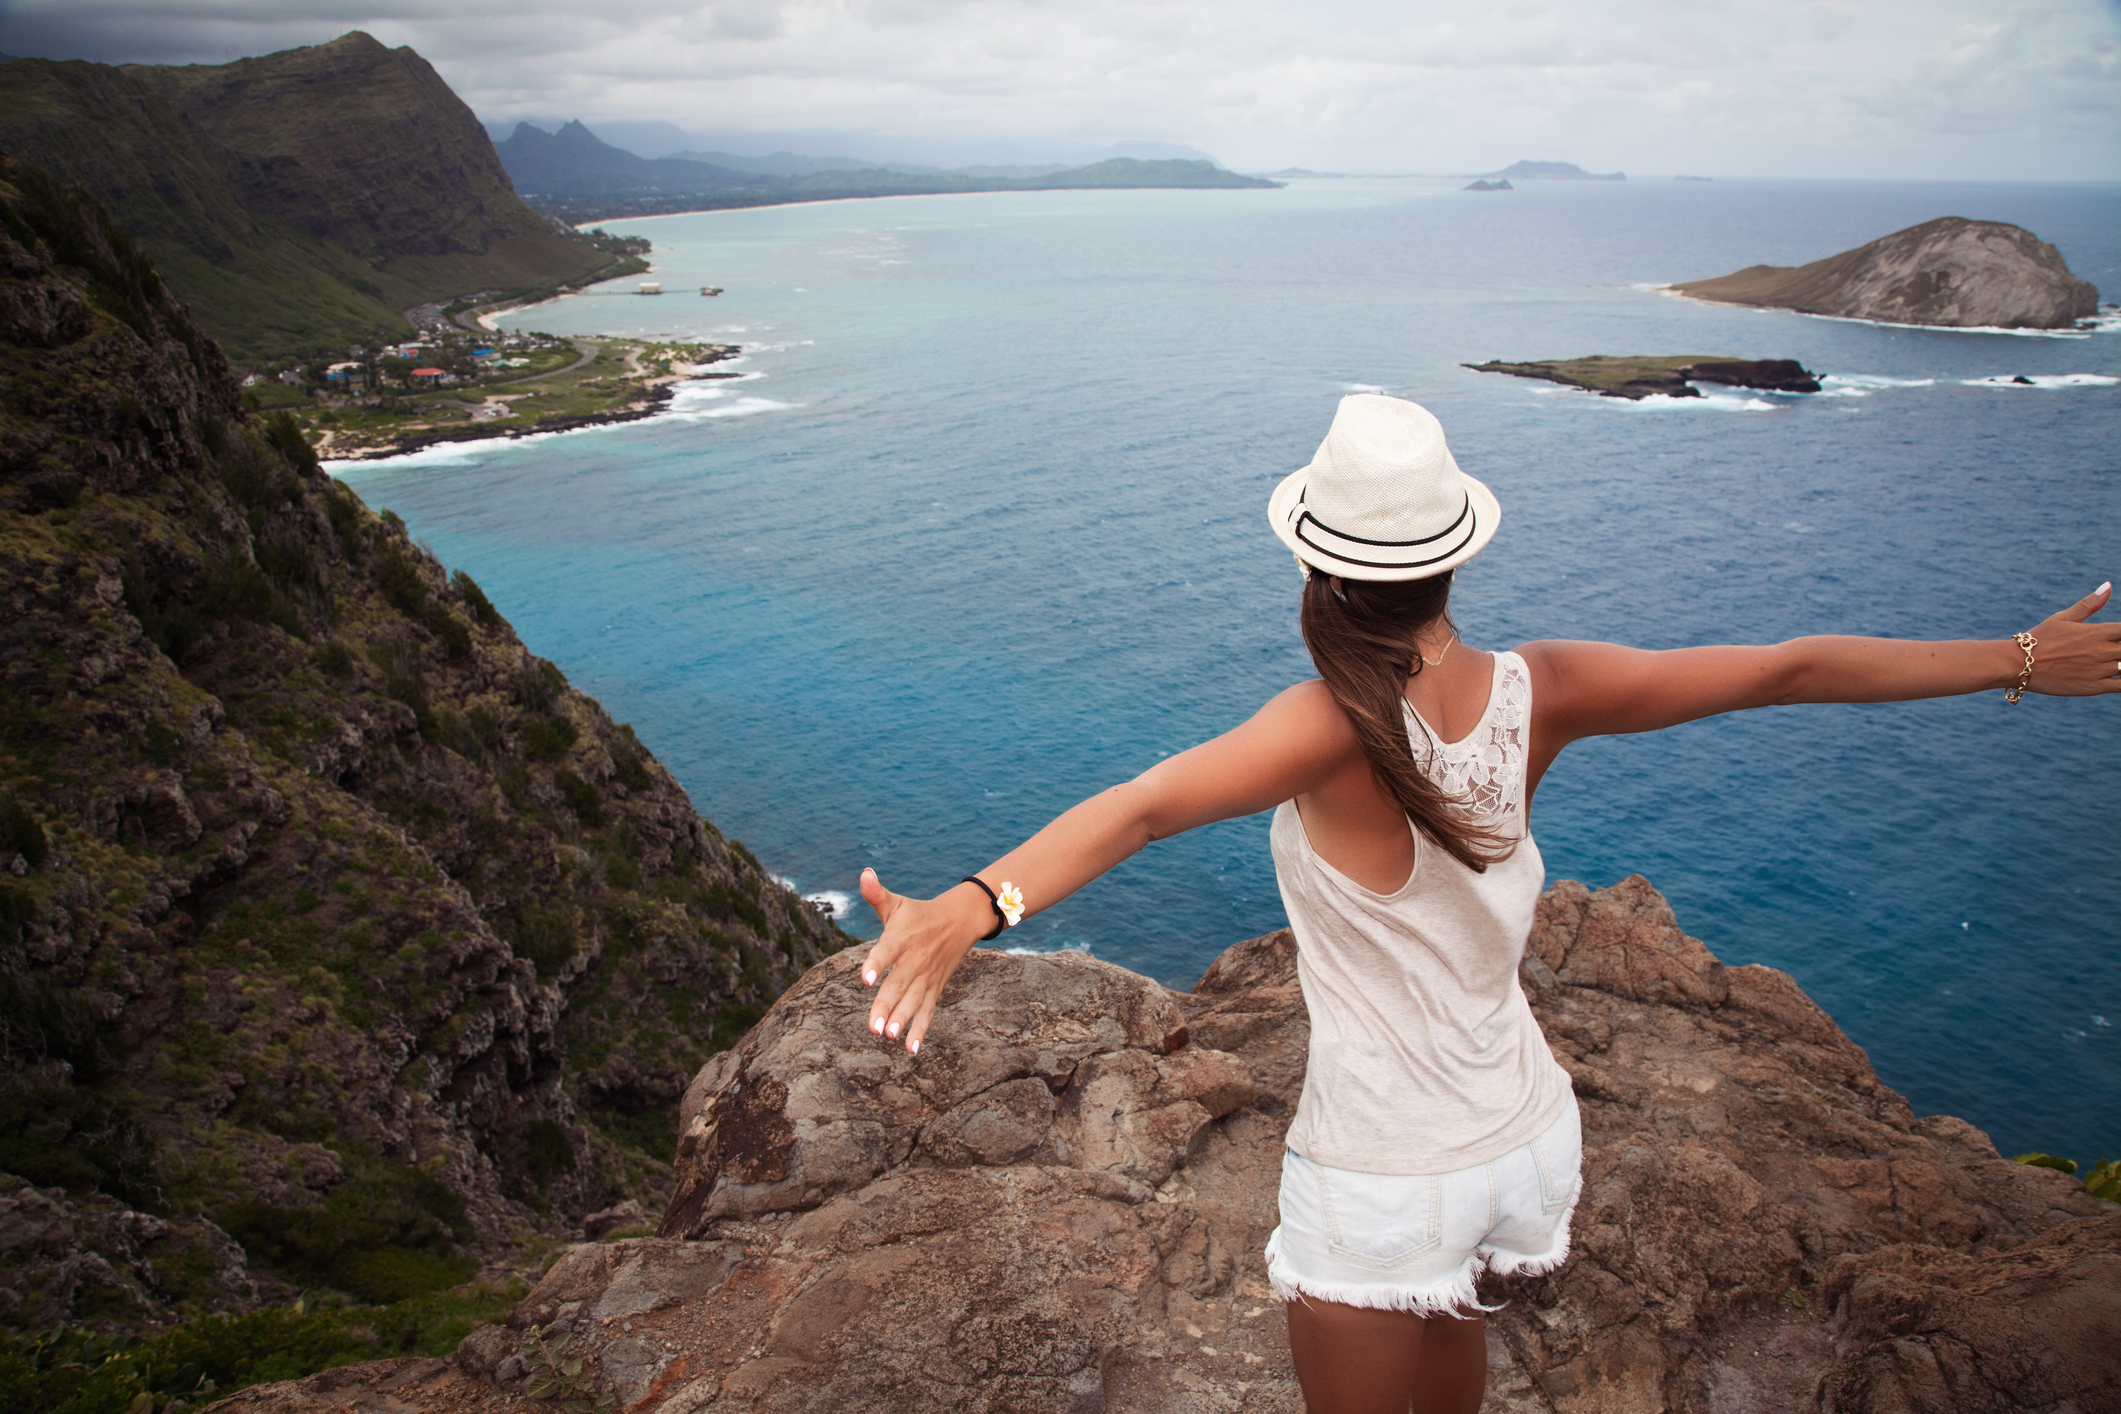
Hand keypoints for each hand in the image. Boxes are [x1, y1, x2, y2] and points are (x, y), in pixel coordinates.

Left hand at [858, 868, 985, 1053]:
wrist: (960, 921)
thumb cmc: (919, 914)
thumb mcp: (897, 903)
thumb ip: (876, 894)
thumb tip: (863, 873)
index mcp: (901, 939)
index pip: (886, 951)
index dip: (875, 964)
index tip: (864, 979)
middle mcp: (914, 961)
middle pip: (898, 985)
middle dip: (886, 1006)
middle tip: (875, 1027)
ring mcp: (925, 977)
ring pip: (912, 1002)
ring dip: (902, 1020)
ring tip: (889, 1037)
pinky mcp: (933, 989)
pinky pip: (927, 1012)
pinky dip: (920, 1030)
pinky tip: (911, 1050)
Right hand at [2028, 582, 2120, 696]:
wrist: (2018, 664)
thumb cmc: (2040, 639)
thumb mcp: (2063, 618)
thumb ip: (2089, 604)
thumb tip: (2109, 585)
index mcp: (2098, 632)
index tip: (2118, 636)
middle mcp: (2102, 650)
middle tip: (2115, 650)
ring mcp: (2099, 670)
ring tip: (2115, 662)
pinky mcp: (2094, 687)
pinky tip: (2119, 679)